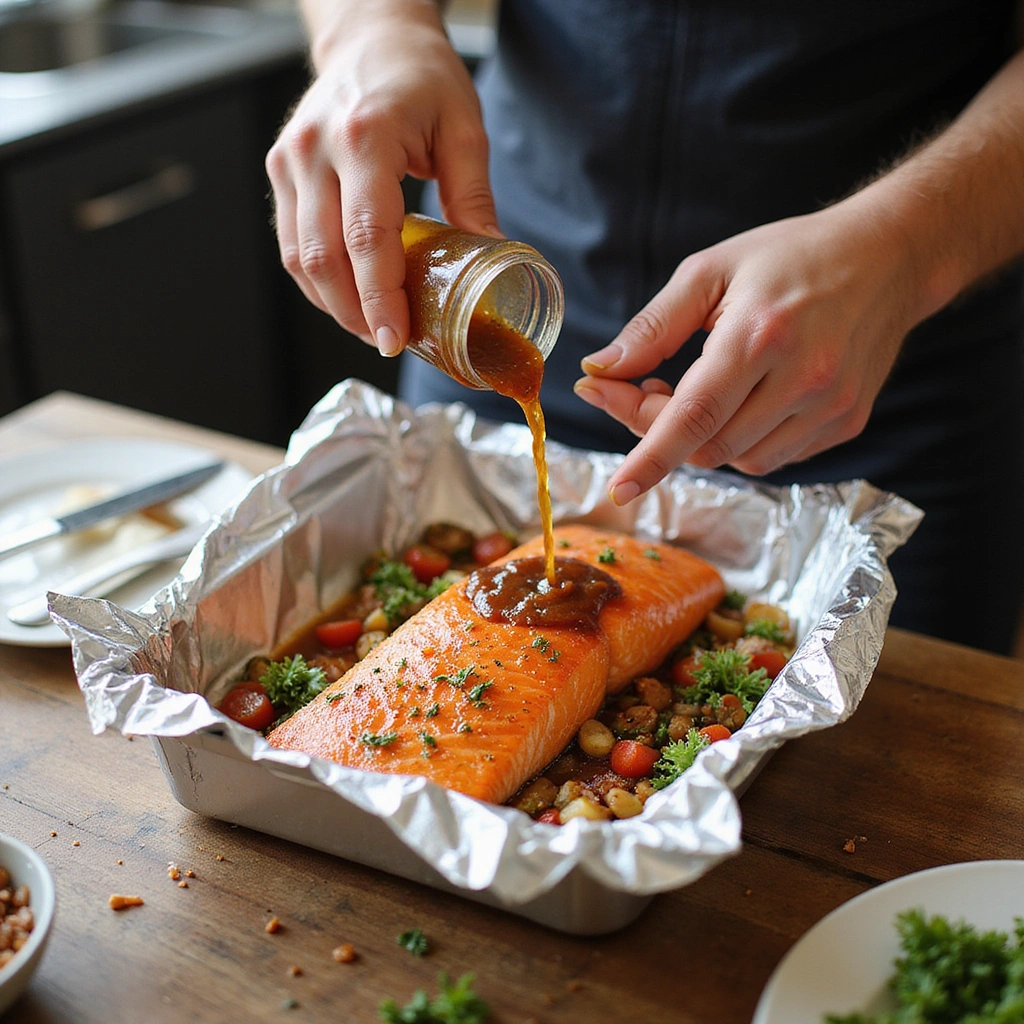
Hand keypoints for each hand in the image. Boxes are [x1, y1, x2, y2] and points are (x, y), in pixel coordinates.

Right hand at [265, 1, 497, 353]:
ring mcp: (289, 161)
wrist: (372, 36)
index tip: (396, 339)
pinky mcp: (280, 173)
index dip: (380, 297)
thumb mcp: (463, 129)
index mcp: (365, 136)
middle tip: (391, 343)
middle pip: (325, 258)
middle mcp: (315, 150)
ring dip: (336, 305)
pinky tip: (350, 299)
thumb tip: (493, 260)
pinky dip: (320, 283)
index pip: (366, 236)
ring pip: (301, 260)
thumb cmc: (421, 77)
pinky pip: (292, 246)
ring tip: (374, 327)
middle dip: (357, 313)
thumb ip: (474, 197)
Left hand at [573, 200, 921, 503]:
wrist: (889, 256)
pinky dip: (740, 441)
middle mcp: (802, 379)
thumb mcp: (711, 271)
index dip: (648, 458)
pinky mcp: (846, 422)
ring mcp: (830, 407)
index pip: (693, 417)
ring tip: (691, 389)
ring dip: (700, 438)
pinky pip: (774, 457)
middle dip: (658, 431)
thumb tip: (600, 370)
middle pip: (709, 445)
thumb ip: (652, 327)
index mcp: (760, 335)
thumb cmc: (790, 256)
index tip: (615, 489)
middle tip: (639, 390)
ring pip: (739, 459)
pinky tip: (737, 401)